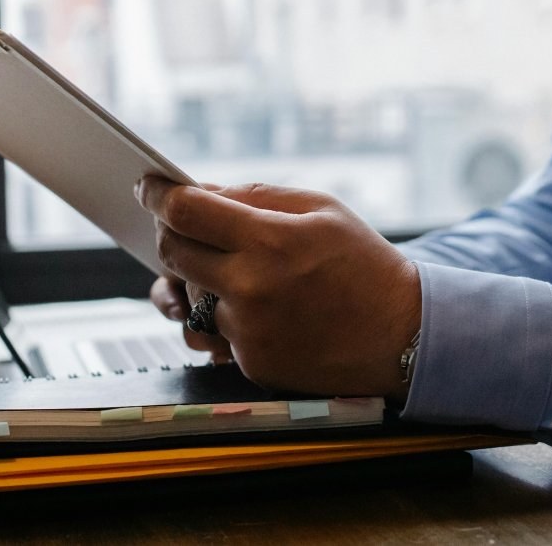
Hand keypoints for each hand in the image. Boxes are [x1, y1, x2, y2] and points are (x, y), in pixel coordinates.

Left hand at [136, 177, 420, 401]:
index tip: (148, 187)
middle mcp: (251, 289)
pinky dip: (226, 316)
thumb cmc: (364, 265)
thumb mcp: (322, 209)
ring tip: (227, 269)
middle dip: (169, 233)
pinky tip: (258, 307)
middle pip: (173, 253)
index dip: (158, 194)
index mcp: (270, 241)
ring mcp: (248, 332)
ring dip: (195, 278)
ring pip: (185, 298)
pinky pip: (213, 333)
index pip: (185, 211)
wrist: (402, 334)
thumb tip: (201, 191)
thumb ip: (256, 196)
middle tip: (182, 224)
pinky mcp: (250, 364)